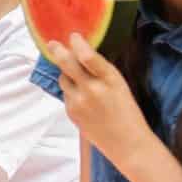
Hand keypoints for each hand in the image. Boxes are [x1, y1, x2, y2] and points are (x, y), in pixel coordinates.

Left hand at [41, 32, 150, 162]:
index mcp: (110, 79)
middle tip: (53, 43)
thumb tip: (82, 54)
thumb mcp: (121, 86)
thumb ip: (101, 72)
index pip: (88, 55)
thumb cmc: (128, 113)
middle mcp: (92, 89)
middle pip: (67, 64)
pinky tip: (82, 97)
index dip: (77, 43)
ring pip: (63, 78)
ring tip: (76, 77)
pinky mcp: (71, 113)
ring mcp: (79, 102)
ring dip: (66, 74)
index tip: (73, 36)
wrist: (127, 144)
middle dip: (58, 50)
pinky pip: (65, 95)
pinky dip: (70, 91)